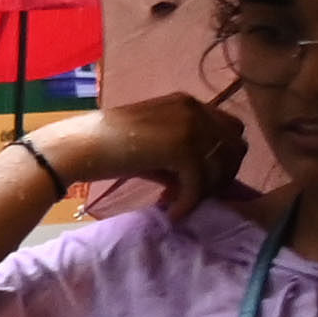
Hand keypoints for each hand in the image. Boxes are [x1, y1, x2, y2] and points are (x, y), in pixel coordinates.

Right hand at [54, 94, 250, 217]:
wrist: (81, 146)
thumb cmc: (111, 148)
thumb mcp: (156, 148)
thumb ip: (185, 156)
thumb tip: (207, 184)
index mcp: (189, 104)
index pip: (232, 130)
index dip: (224, 158)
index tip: (204, 182)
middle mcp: (195, 108)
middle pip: (236, 147)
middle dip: (222, 176)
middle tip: (197, 195)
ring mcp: (190, 125)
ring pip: (221, 167)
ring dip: (204, 192)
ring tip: (180, 205)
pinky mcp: (181, 146)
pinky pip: (199, 183)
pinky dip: (188, 203)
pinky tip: (173, 213)